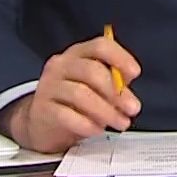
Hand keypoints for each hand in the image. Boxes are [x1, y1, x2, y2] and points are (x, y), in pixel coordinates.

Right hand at [0, 34, 141, 153]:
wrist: (41, 121)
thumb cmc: (74, 100)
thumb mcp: (96, 87)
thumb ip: (114, 84)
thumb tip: (128, 95)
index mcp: (78, 54)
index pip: (100, 46)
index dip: (120, 57)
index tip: (135, 72)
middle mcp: (61, 65)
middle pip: (92, 71)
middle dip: (117, 92)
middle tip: (133, 109)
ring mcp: (49, 86)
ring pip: (81, 94)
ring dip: (106, 111)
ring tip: (120, 122)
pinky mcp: (41, 108)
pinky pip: (66, 115)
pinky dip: (86, 124)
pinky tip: (97, 129)